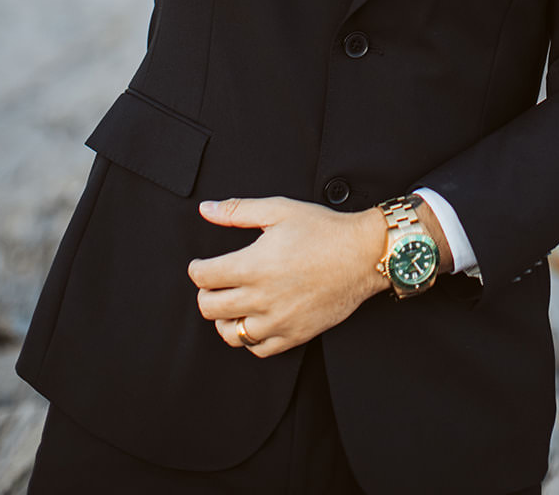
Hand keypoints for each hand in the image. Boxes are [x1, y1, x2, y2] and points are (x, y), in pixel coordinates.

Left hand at [188, 196, 386, 356]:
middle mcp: (261, 297)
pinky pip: (257, 349)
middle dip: (205, 293)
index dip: (196, 269)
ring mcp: (277, 320)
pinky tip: (254, 320)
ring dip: (224, 318)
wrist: (362, 255)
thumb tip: (205, 209)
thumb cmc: (323, 230)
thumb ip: (237, 211)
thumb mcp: (279, 210)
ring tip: (232, 304)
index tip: (201, 265)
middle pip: (210, 308)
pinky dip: (250, 338)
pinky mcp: (293, 335)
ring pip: (229, 334)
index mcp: (253, 265)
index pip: (203, 277)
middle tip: (214, 284)